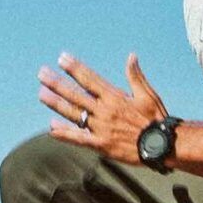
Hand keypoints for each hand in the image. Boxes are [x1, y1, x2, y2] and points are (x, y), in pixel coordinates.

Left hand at [38, 51, 169, 164]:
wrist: (161, 145)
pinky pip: (79, 139)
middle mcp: (104, 111)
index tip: (61, 58)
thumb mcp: (148, 94)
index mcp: (115, 97)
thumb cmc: (156, 119)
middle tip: (42, 74)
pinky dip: (65, 133)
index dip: (74, 68)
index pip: (89, 79)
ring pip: (74, 114)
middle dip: (57, 83)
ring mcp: (100, 128)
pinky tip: (51, 128)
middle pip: (76, 94)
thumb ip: (135, 76)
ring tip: (42, 94)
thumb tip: (131, 56)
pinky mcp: (100, 145)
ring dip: (56, 104)